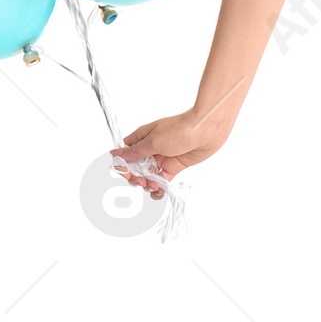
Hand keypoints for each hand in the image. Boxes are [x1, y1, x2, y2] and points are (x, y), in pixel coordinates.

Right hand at [111, 107, 232, 197]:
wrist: (205, 131)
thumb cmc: (180, 129)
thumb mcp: (153, 142)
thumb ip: (134, 152)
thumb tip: (115, 153)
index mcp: (142, 138)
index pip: (126, 154)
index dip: (124, 165)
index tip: (127, 172)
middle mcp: (150, 149)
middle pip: (135, 168)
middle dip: (135, 177)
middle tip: (141, 181)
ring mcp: (161, 158)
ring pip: (148, 176)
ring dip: (147, 184)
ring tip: (153, 186)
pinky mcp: (173, 167)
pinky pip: (161, 181)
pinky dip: (158, 188)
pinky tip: (158, 192)